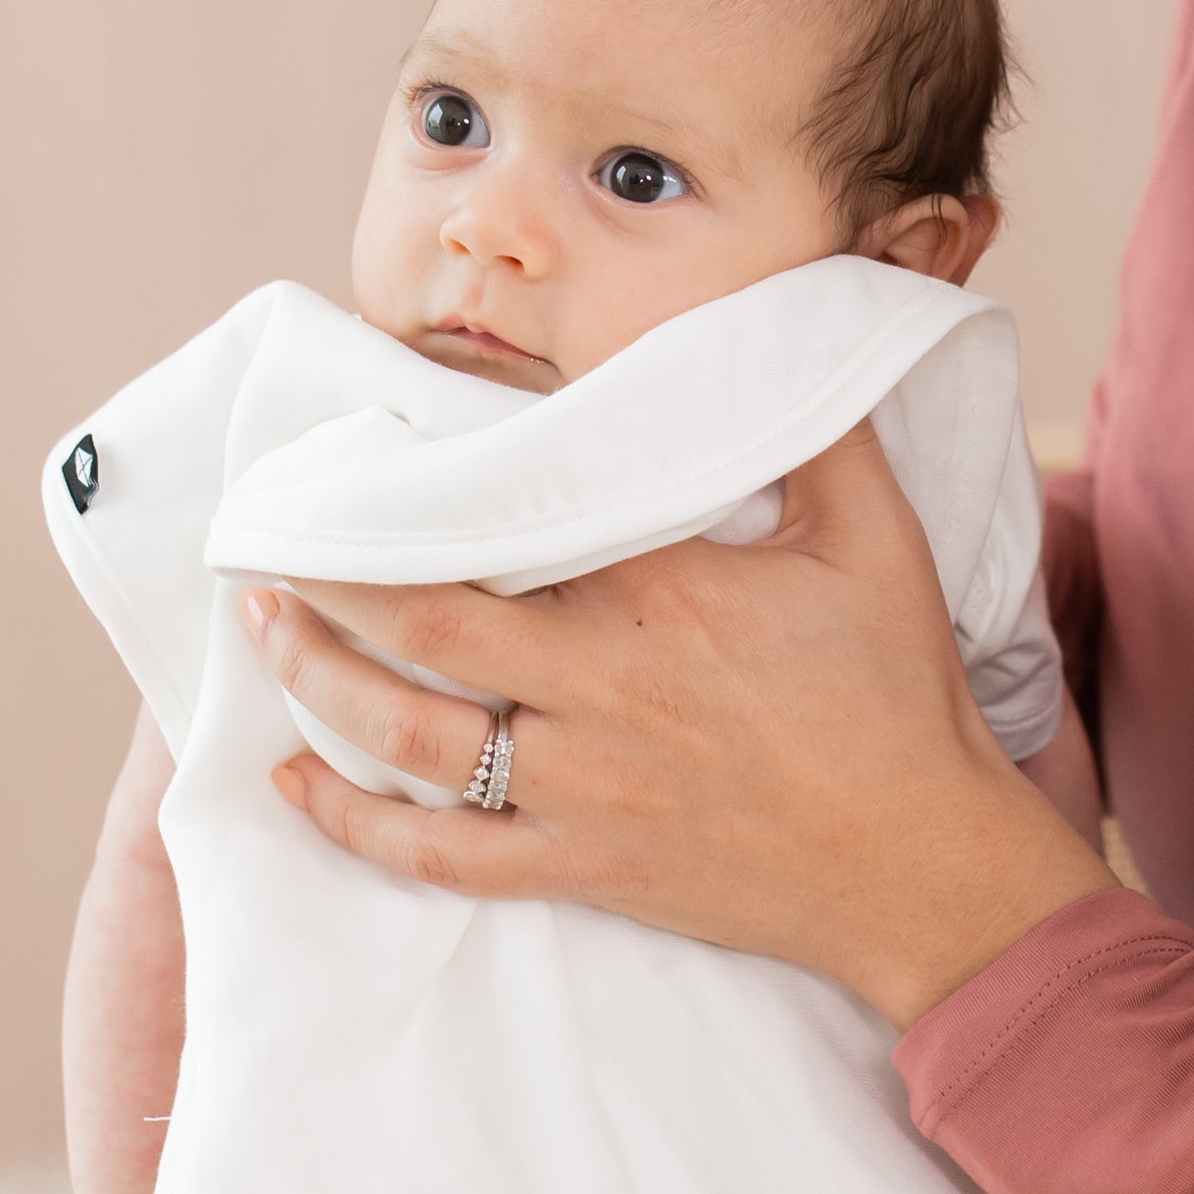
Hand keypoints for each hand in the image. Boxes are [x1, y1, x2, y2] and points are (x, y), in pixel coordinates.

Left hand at [241, 421, 1118, 1026]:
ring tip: (268, 626)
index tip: (375, 437)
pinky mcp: (584, 866)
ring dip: (321, 676)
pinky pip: (441, 856)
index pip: (519, 513)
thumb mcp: (879, 538)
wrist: (925, 864)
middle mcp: (605, 684)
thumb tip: (776, 328)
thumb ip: (817, 433)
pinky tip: (297, 783)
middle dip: (331, 575)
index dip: (436, 476)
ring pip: (413, 731)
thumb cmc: (901, 695)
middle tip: (271, 535)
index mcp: (666, 589)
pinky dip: (355, 824)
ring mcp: (585, 784)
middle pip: (426, 619)